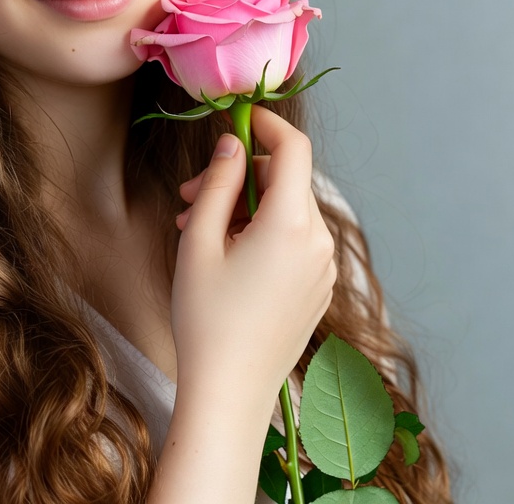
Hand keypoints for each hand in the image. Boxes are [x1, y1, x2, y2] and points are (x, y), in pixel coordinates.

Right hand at [170, 106, 336, 402]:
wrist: (230, 393)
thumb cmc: (207, 317)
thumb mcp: (199, 240)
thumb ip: (217, 182)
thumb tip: (231, 144)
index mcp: (292, 224)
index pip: (293, 149)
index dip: (265, 125)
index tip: (235, 119)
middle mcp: (319, 242)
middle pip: (285, 181)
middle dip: (239, 176)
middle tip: (191, 195)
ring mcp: (322, 268)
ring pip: (286, 211)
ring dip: (244, 207)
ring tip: (197, 228)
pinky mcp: (317, 288)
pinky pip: (292, 240)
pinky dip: (260, 231)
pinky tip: (223, 253)